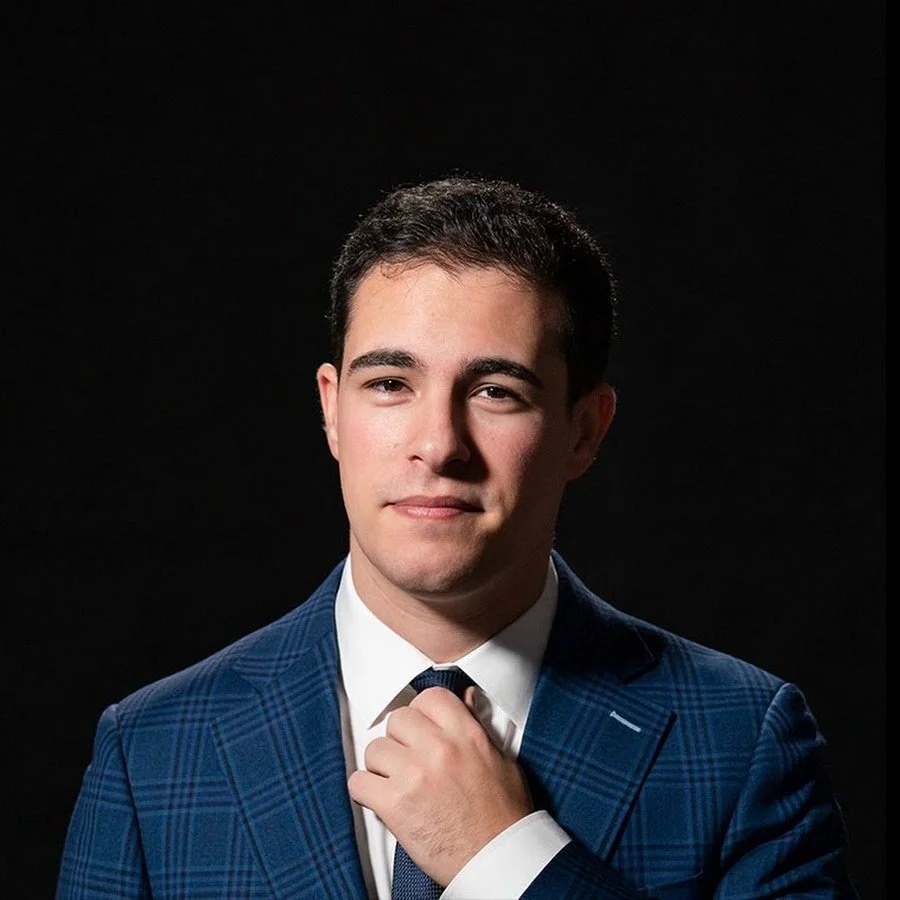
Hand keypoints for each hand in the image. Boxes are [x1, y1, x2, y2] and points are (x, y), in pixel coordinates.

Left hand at [347, 685, 533, 886]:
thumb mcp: (502, 759)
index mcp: (466, 734)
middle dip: (400, 738)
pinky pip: (359, 782)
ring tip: (397, 781)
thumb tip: (466, 698)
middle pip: (398, 719)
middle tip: (409, 757)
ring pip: (375, 749)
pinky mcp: (395, 804)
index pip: (428, 698)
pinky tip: (381, 798)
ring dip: (382, 766)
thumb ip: (477, 726)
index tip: (421, 727)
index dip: (422, 712)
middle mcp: (439, 749)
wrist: (499, 859)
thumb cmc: (504, 816)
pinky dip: (365, 791)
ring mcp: (415, 774)